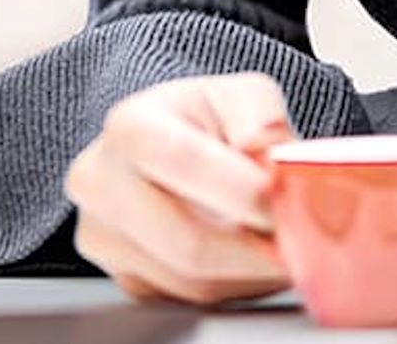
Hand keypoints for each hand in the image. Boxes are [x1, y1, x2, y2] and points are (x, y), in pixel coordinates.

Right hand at [65, 73, 295, 305]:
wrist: (165, 152)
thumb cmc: (203, 125)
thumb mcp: (238, 95)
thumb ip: (259, 113)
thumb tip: (268, 151)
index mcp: (130, 126)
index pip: (181, 161)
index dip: (240, 190)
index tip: (282, 204)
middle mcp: (101, 181)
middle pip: (186, 241)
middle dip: (254, 250)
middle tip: (295, 241)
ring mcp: (104, 235)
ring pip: (193, 281)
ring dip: (249, 272)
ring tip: (275, 244)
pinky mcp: (123, 278)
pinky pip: (188, 301)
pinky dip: (231, 286)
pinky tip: (245, 257)